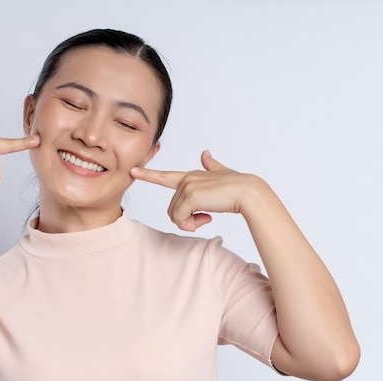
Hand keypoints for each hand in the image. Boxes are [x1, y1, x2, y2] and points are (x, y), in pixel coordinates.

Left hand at [130, 150, 262, 231]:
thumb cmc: (237, 187)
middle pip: (172, 208)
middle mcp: (186, 180)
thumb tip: (205, 153)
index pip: (165, 176)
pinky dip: (191, 225)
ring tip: (206, 217)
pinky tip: (206, 219)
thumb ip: (211, 165)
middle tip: (203, 218)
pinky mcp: (190, 196)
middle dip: (185, 219)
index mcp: (191, 176)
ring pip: (175, 216)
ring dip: (190, 223)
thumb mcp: (221, 174)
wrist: (249, 192)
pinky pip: (180, 219)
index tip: (133, 172)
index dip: (148, 175)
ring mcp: (187, 187)